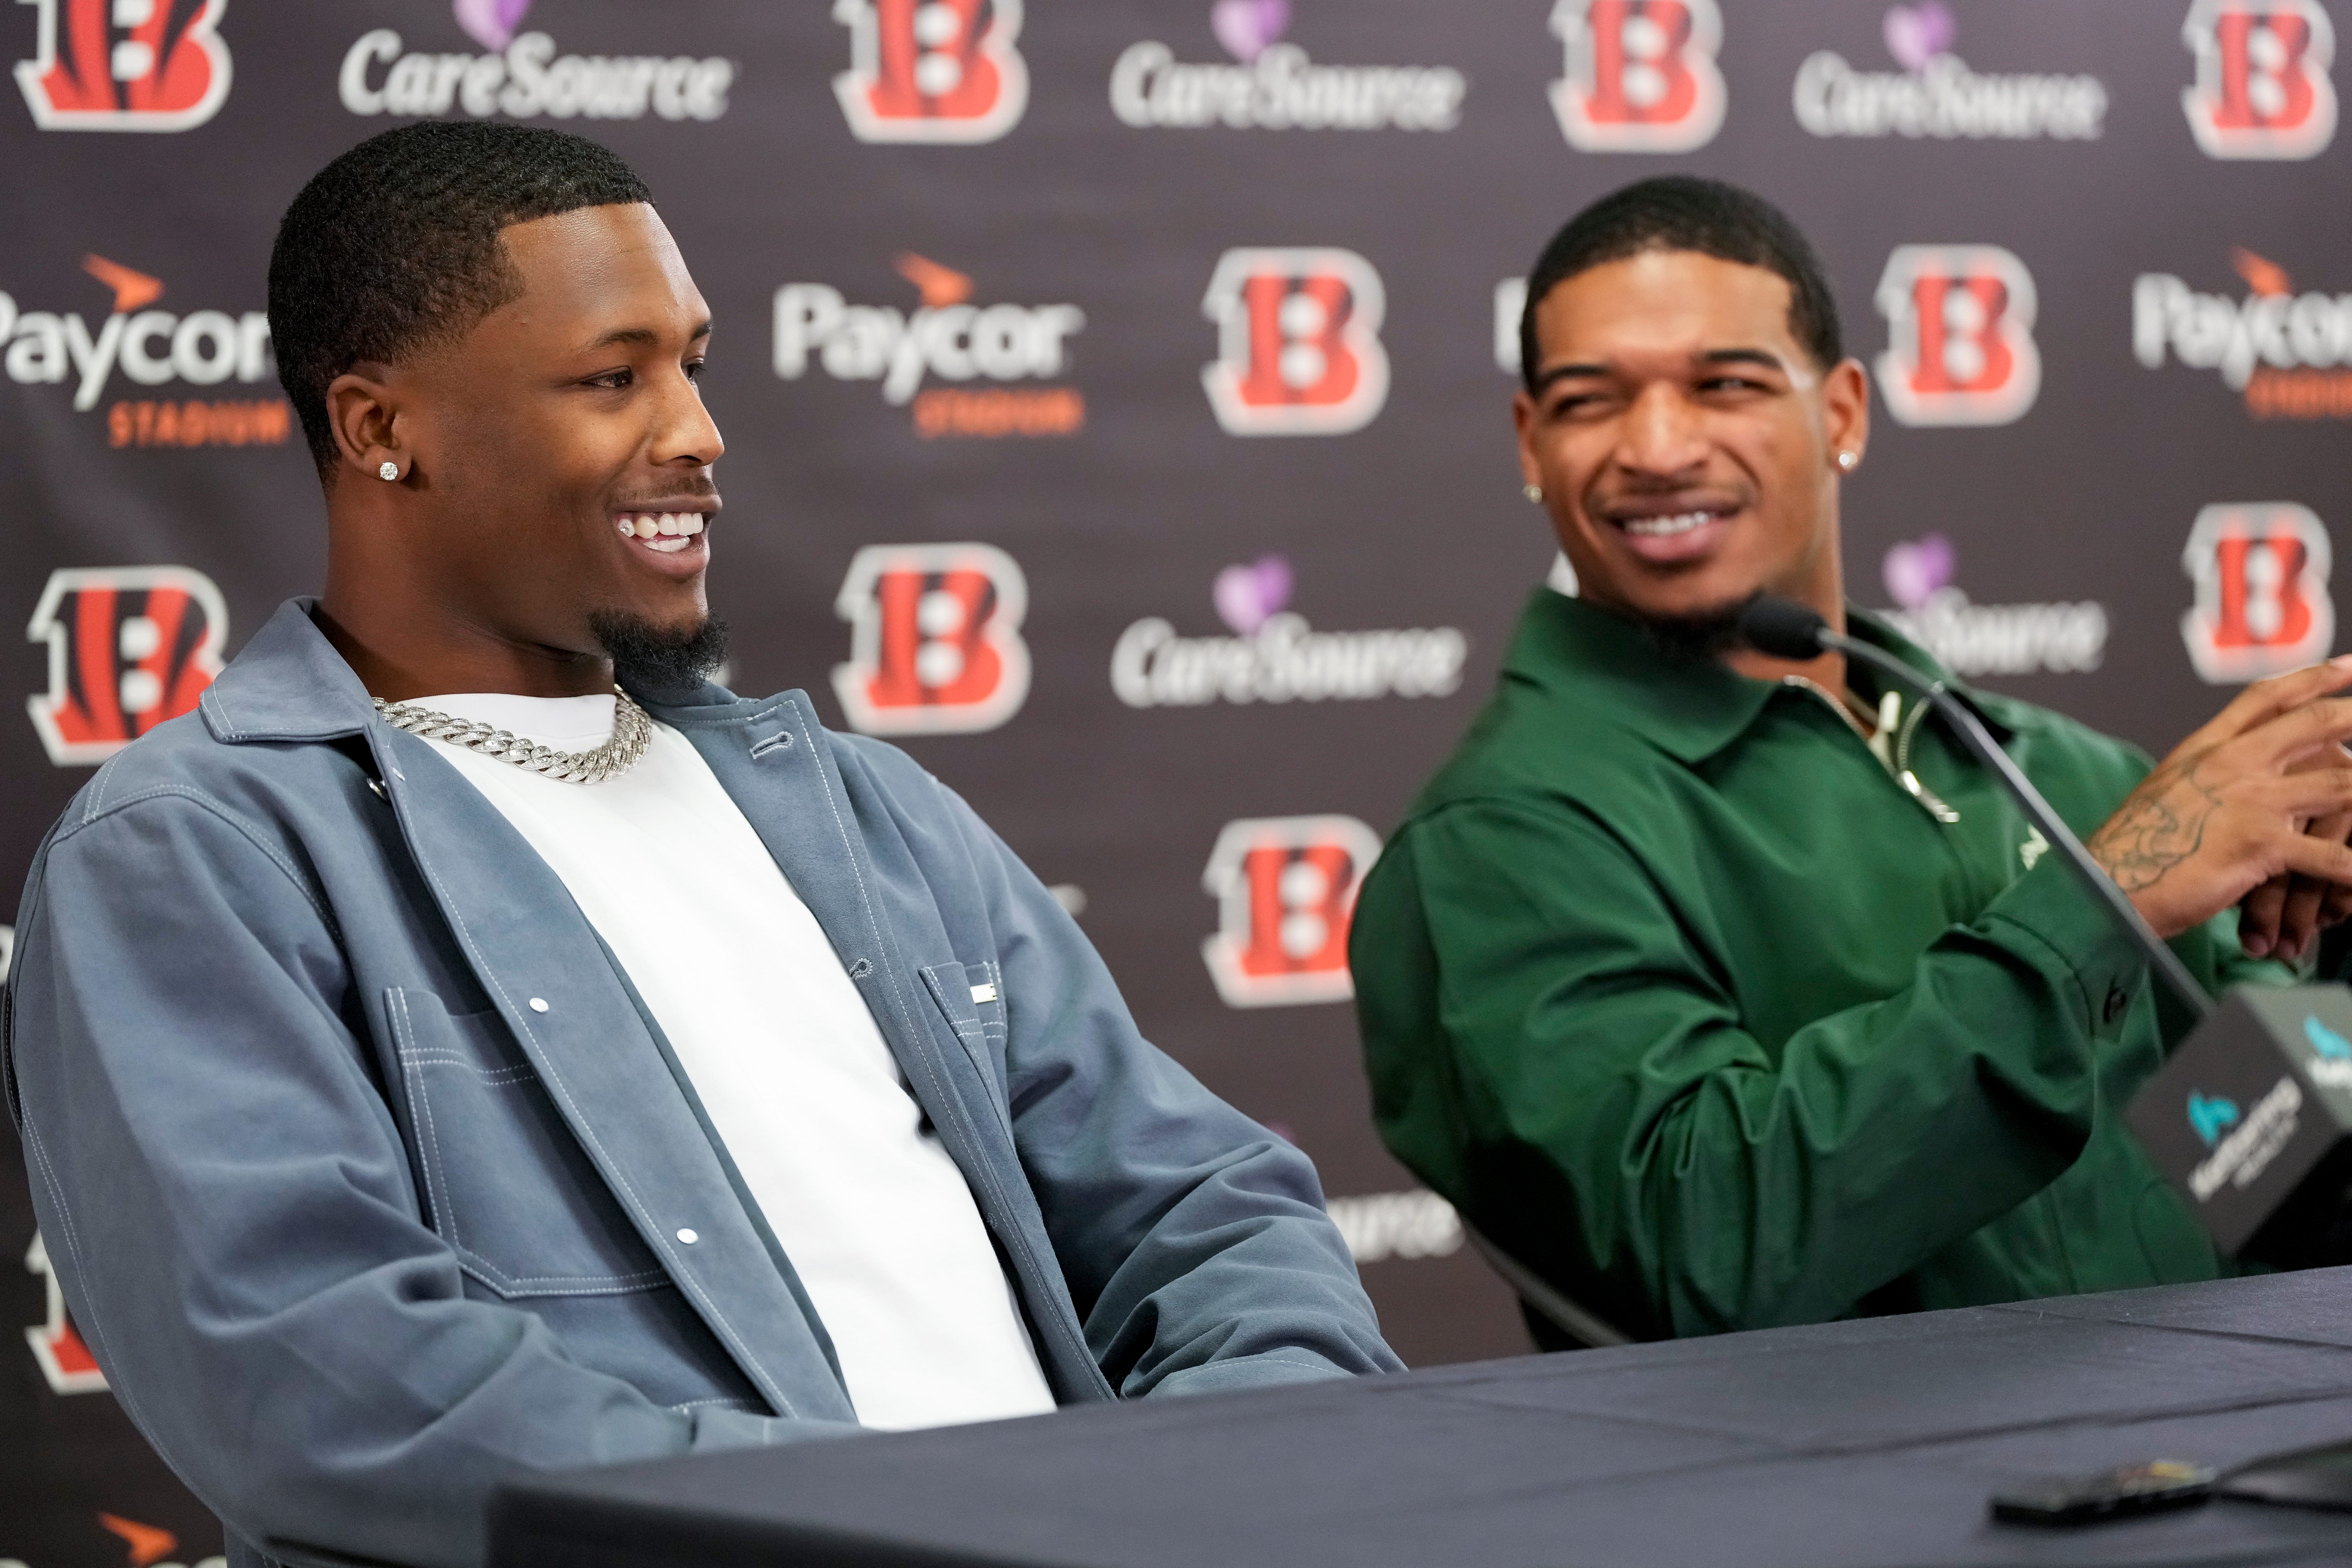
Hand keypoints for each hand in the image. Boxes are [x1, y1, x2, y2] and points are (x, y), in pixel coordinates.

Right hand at [2087, 657, 2351, 939]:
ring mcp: (2249, 801)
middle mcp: (2231, 764)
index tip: (2351, 667)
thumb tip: (2227, 780)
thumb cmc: (2130, 851)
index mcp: (2205, 750)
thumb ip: (2204, 779)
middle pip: (2316, 725)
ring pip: (2341, 787)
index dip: (2316, 678)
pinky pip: (2333, 857)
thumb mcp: (2165, 796)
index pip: (2267, 698)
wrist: (2105, 885)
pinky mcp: (2260, 844)